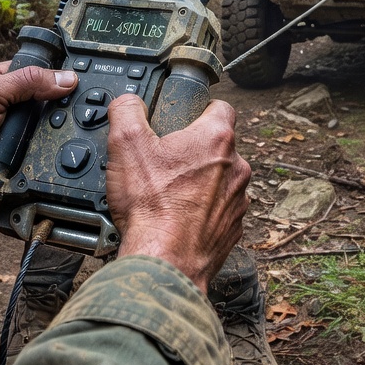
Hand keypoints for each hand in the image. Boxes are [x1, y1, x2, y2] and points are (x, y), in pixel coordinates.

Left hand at [0, 63, 77, 226]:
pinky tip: (56, 168)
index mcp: (2, 84)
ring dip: (52, 145)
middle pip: (50, 110)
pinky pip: (38, 166)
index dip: (62, 79)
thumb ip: (26, 82)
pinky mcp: (13, 166)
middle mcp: (9, 111)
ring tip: (71, 147)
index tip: (89, 85)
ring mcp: (12, 140)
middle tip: (84, 119)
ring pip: (47, 140)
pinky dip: (43, 167)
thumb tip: (67, 78)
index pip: (42, 75)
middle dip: (61, 117)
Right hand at [104, 96, 251, 292]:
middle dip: (194, 150)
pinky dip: (202, 212)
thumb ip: (127, 111)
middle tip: (164, 161)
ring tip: (168, 193)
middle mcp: (236, 167)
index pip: (220, 107)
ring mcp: (238, 200)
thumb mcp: (126, 144)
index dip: (200, 109)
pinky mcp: (233, 227)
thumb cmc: (152, 207)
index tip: (184, 118)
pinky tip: (177, 217)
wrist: (166, 262)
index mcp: (216, 139)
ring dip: (200, 183)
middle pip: (218, 146)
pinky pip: (219, 211)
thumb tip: (128, 102)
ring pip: (220, 180)